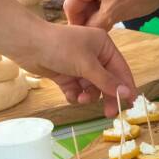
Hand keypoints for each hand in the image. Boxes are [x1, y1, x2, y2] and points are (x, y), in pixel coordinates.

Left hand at [16, 21, 136, 117]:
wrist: (28, 45)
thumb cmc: (60, 47)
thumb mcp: (87, 64)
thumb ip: (107, 81)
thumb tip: (128, 94)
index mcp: (103, 45)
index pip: (120, 69)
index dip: (126, 87)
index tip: (130, 105)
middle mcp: (93, 55)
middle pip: (107, 81)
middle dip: (107, 96)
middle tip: (109, 113)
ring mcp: (78, 65)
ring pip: (91, 87)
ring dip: (88, 95)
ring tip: (80, 98)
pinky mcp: (65, 74)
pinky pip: (77, 89)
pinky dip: (75, 94)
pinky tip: (70, 94)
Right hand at [63, 0, 158, 30]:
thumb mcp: (115, 14)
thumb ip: (95, 24)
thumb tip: (87, 32)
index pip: (70, 4)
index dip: (75, 22)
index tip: (82, 35)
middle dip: (82, 12)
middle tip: (93, 26)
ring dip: (91, 5)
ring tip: (103, 19)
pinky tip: (111, 8)